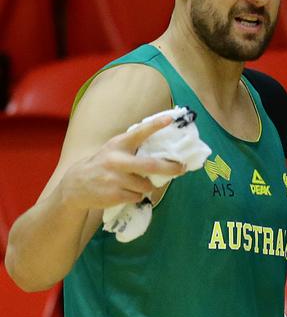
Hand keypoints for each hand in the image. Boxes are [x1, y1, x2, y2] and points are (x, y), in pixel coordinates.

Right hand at [57, 115, 186, 210]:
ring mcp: (114, 178)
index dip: (155, 125)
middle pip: (151, 165)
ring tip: (133, 184)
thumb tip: (164, 151)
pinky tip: (124, 192)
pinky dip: (136, 196)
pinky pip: (138, 197)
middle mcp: (116, 160)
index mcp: (118, 145)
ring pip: (146, 185)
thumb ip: (133, 148)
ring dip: (146, 186)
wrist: (75, 186)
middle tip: (181, 168)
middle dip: (170, 168)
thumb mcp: (113, 151)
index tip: (170, 119)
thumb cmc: (102, 166)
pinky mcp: (114, 194)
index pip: (138, 132)